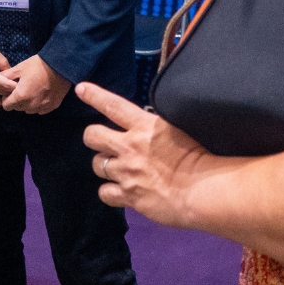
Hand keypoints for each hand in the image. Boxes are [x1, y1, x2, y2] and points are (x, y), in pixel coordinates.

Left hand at [1, 55, 70, 113]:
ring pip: (29, 110)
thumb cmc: (38, 65)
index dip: (6, 98)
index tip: (11, 89)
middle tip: (22, 87)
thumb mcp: (19, 68)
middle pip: (17, 108)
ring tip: (32, 89)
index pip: (6, 106)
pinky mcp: (52, 106)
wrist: (61, 65)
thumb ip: (5, 77)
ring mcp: (42, 107)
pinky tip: (41, 93)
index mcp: (21, 97)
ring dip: (28, 103)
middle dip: (17, 100)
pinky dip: (38, 104)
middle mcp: (31, 106)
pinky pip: (40, 110)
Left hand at [76, 81, 212, 228]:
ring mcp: (126, 172)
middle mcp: (129, 147)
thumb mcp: (176, 129)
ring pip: (96, 164)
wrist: (202, 189)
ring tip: (117, 169)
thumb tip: (146, 125)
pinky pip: (105, 193)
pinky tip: (120, 191)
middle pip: (92, 135)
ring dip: (104, 165)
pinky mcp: (128, 195)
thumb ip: (155, 127)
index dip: (94, 95)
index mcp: (144, 126)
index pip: (112, 105)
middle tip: (102, 142)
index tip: (81, 88)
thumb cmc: (199, 156)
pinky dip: (110, 192)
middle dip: (93, 137)